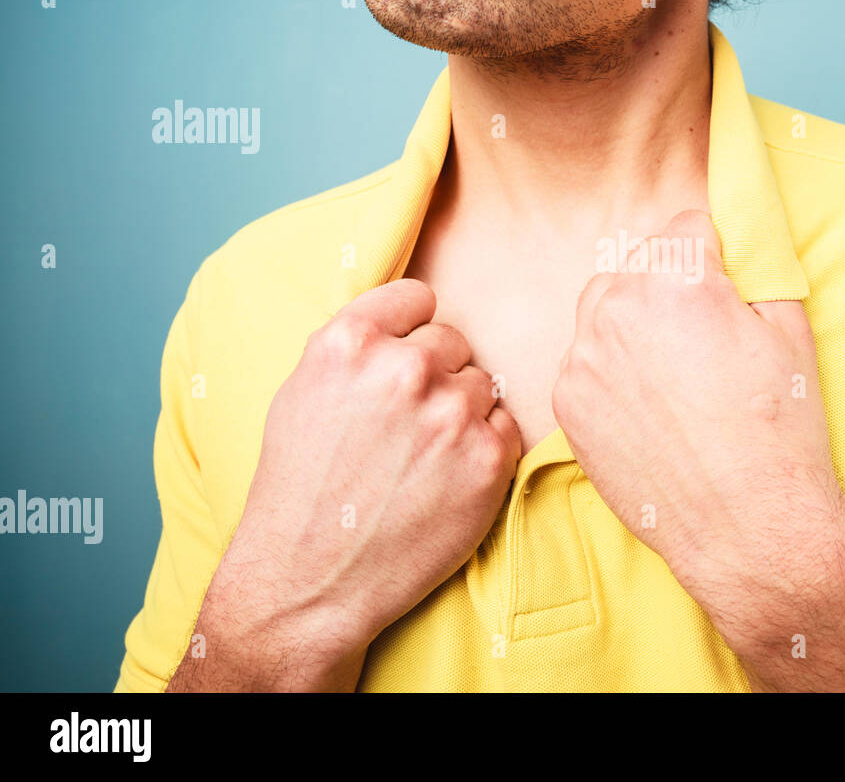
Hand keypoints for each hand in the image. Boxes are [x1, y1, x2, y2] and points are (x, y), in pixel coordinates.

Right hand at [170, 278, 520, 690]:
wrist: (309, 582)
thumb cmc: (301, 490)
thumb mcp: (303, 392)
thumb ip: (357, 346)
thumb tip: (408, 320)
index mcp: (350, 342)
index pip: (417, 298)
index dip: (411, 330)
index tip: (404, 358)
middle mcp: (403, 369)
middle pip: (452, 341)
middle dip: (436, 375)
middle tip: (406, 426)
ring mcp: (451, 413)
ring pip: (481, 383)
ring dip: (462, 411)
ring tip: (421, 458)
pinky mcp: (488, 457)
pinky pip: (506, 425)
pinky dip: (484, 447)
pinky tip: (446, 478)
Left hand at [552, 211, 844, 647]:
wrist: (748, 526)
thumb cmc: (779, 431)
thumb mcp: (790, 331)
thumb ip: (757, 269)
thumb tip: (741, 241)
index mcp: (679, 280)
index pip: (686, 229)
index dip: (714, 255)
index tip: (726, 287)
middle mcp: (619, 309)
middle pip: (638, 264)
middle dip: (667, 285)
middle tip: (702, 335)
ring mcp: (585, 358)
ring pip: (603, 309)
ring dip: (632, 321)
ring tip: (674, 370)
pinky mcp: (567, 403)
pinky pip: (585, 360)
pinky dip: (611, 371)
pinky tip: (650, 406)